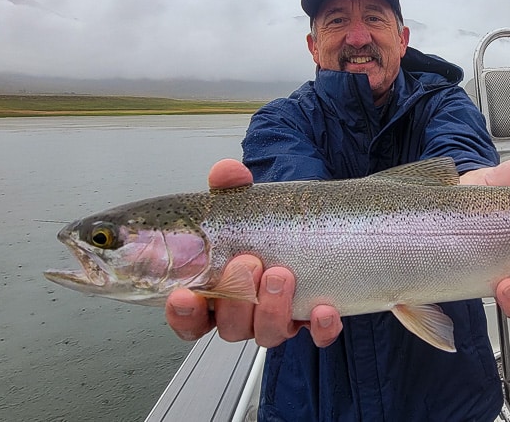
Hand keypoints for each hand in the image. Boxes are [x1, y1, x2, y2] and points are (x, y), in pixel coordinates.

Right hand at [164, 159, 343, 346]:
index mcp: (216, 292)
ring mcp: (279, 319)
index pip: (190, 319)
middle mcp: (245, 313)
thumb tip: (226, 172)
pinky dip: (321, 327)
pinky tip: (325, 309)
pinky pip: (318, 336)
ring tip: (281, 274)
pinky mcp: (313, 320)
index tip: (185, 296)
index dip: (184, 314)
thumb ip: (231, 188)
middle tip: (248, 263)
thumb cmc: (264, 225)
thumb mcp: (245, 204)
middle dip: (237, 300)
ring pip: (268, 334)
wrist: (309, 226)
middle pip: (230, 327)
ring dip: (272, 309)